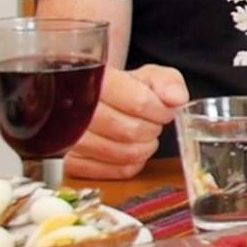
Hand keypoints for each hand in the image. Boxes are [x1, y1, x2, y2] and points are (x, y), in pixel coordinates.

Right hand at [65, 64, 188, 180]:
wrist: (96, 101)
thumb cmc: (123, 88)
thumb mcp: (148, 75)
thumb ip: (168, 82)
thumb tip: (176, 98)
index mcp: (97, 81)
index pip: (138, 103)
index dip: (160, 110)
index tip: (164, 110)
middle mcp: (76, 110)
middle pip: (131, 131)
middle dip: (152, 129)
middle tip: (152, 122)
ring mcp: (70, 138)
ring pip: (123, 153)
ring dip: (143, 147)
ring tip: (142, 135)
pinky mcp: (71, 162)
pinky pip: (115, 171)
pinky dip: (132, 164)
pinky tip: (130, 149)